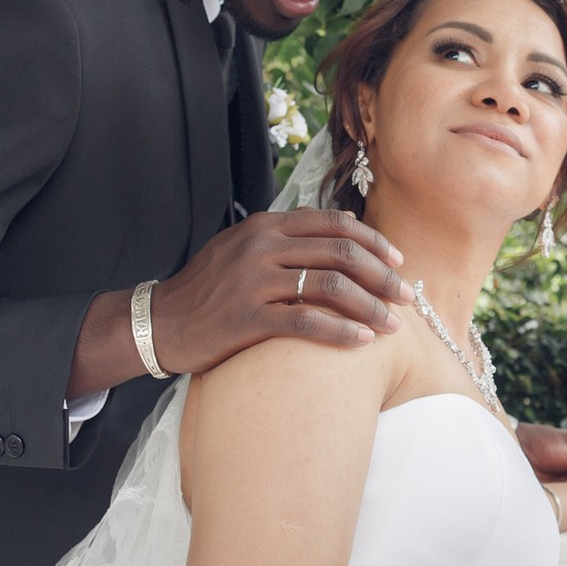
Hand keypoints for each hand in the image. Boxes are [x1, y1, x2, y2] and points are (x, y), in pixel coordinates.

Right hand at [151, 209, 412, 372]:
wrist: (159, 322)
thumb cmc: (208, 290)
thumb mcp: (242, 248)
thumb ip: (286, 238)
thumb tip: (341, 228)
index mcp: (266, 226)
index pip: (334, 224)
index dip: (373, 242)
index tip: (398, 262)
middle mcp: (262, 247)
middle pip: (341, 253)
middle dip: (382, 276)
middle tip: (407, 297)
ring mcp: (254, 281)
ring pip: (331, 286)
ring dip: (370, 306)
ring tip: (392, 325)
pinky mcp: (247, 318)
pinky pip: (306, 321)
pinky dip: (341, 331)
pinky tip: (362, 341)